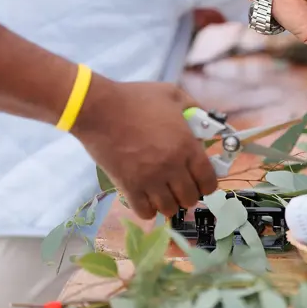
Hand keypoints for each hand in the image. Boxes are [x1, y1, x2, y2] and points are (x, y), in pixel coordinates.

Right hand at [72, 76, 216, 218]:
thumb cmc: (136, 99)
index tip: (201, 181)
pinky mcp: (128, 187)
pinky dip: (149, 209)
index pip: (208, 181)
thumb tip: (206, 123)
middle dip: (188, 193)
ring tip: (163, 193)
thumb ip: (194, 108)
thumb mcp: (173, 95)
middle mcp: (172, 167)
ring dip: (169, 203)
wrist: (98, 108)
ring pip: (169, 209)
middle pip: (190, 198)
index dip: (207, 184)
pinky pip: (145, 212)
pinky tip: (147, 199)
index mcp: (187, 146)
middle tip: (180, 185)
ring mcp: (150, 179)